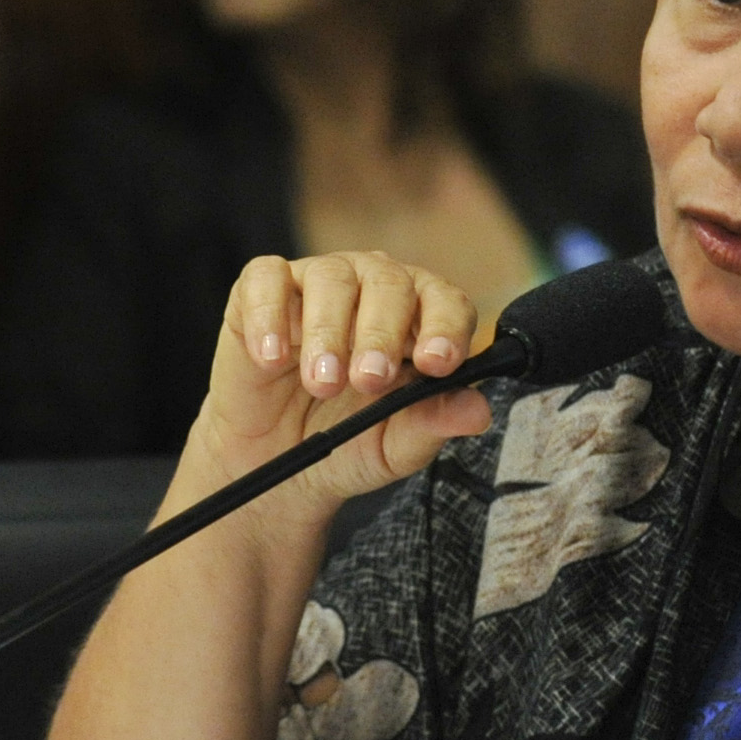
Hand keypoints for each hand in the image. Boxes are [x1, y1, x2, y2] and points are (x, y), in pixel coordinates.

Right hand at [187, 251, 494, 521]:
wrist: (273, 462)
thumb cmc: (347, 441)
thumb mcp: (394, 445)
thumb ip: (433, 424)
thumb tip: (478, 411)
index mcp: (420, 316)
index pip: (447, 302)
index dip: (446, 327)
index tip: (436, 364)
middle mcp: (374, 286)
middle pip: (390, 283)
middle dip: (382, 332)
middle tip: (369, 381)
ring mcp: (318, 281)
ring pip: (331, 277)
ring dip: (328, 331)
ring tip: (323, 382)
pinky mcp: (261, 289)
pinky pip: (266, 280)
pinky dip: (269, 313)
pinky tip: (273, 356)